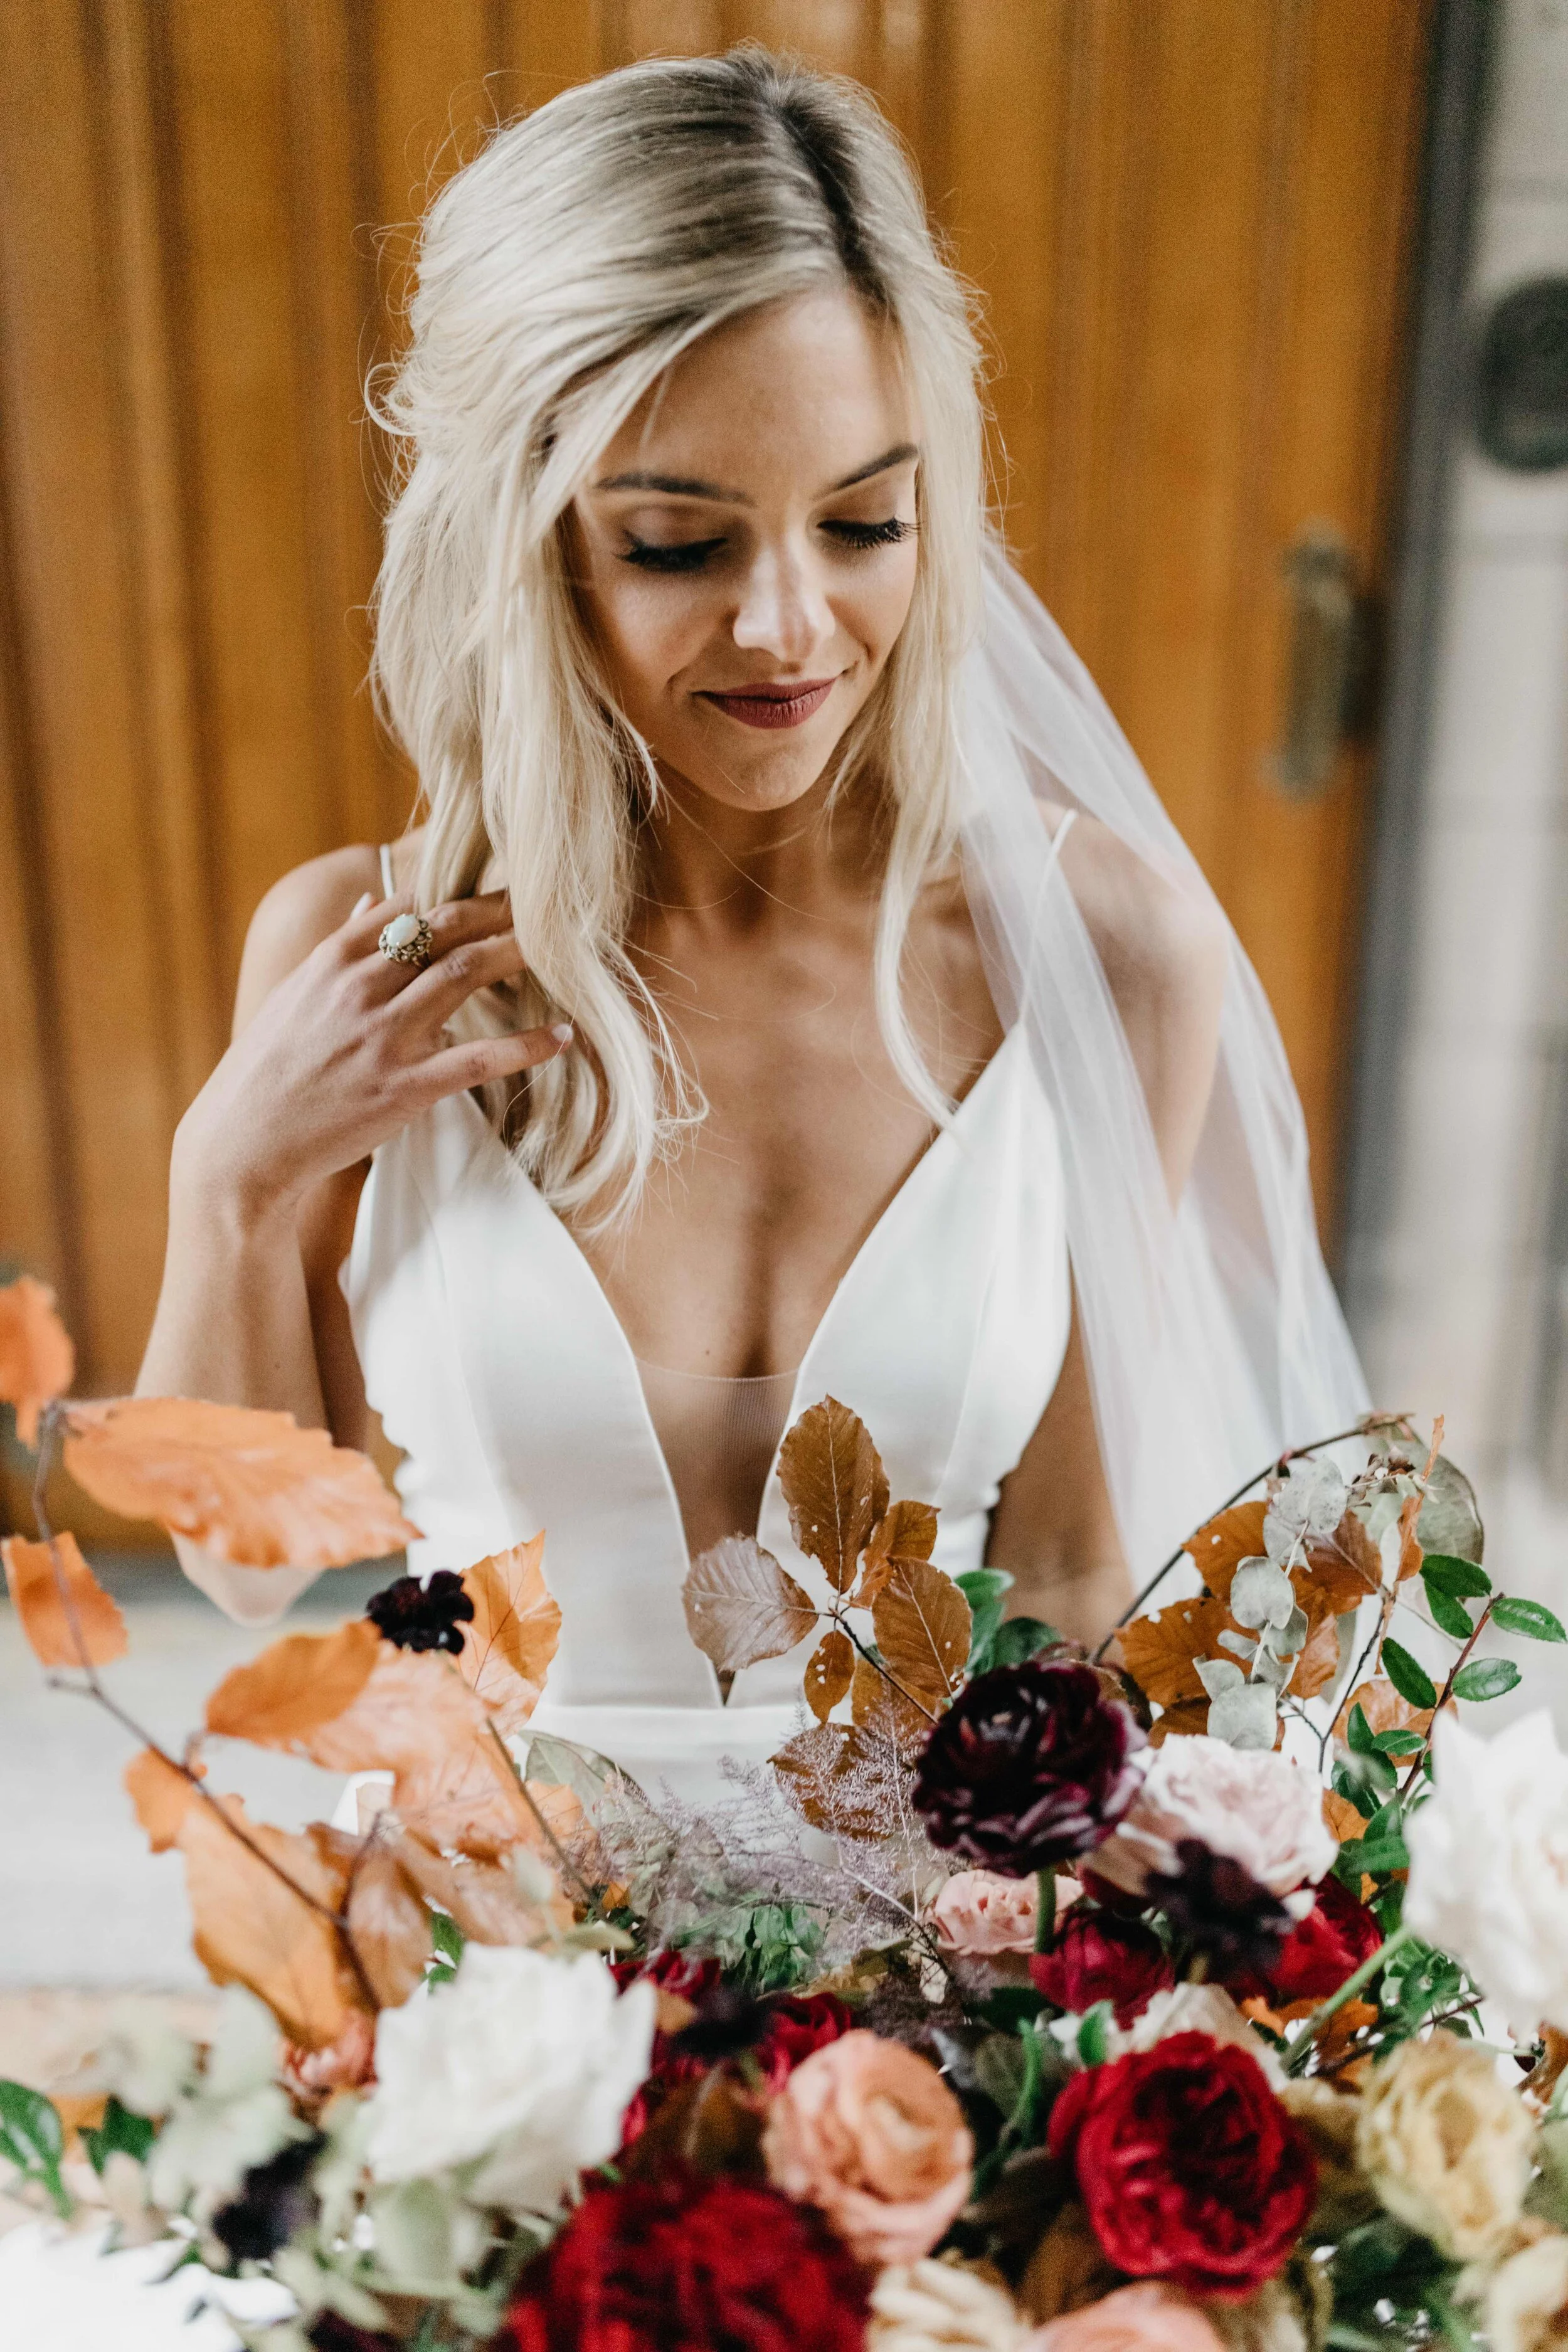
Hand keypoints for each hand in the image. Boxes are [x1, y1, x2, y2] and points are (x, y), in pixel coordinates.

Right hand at [173, 890, 568, 1220]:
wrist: (241, 1145)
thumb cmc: (268, 1071)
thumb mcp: (293, 995)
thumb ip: (339, 947)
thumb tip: (371, 900)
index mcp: (331, 961)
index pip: (407, 906)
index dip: (460, 891)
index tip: (500, 884)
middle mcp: (358, 989)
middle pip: (444, 929)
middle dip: (499, 909)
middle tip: (546, 900)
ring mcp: (383, 1038)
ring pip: (463, 976)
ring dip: (517, 955)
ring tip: (564, 946)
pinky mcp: (404, 1088)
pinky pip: (478, 1058)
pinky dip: (525, 1045)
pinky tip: (562, 1036)